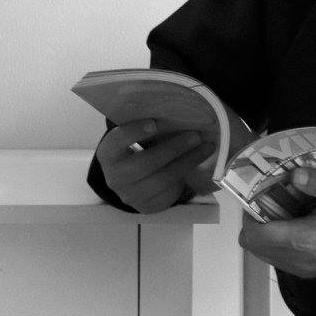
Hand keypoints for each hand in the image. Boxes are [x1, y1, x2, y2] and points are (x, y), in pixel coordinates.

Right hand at [96, 119, 215, 212]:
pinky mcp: (148, 205)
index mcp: (109, 154)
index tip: (155, 122)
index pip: (117, 141)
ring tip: (206, 146)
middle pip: (147, 162)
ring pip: (163, 178)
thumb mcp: (135, 140)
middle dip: (174, 148)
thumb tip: (177, 110)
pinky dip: (187, 173)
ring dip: (189, 160)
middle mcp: (115, 177)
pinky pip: (171, 190)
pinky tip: (199, 161)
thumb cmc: (137, 151)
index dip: (134, 132)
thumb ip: (147, 127)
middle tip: (196, 135)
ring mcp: (131, 194)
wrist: (133, 184)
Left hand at [238, 168, 315, 279]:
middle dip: (253, 222)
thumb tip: (293, 174)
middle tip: (268, 200)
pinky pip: (277, 259)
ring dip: (264, 233)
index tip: (259, 195)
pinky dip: (275, 243)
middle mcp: (296, 258)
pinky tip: (293, 224)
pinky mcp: (306, 272)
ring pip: (263, 254)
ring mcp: (300, 268)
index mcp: (303, 239)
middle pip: (253, 246)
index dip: (249, 215)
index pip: (256, 234)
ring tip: (281, 210)